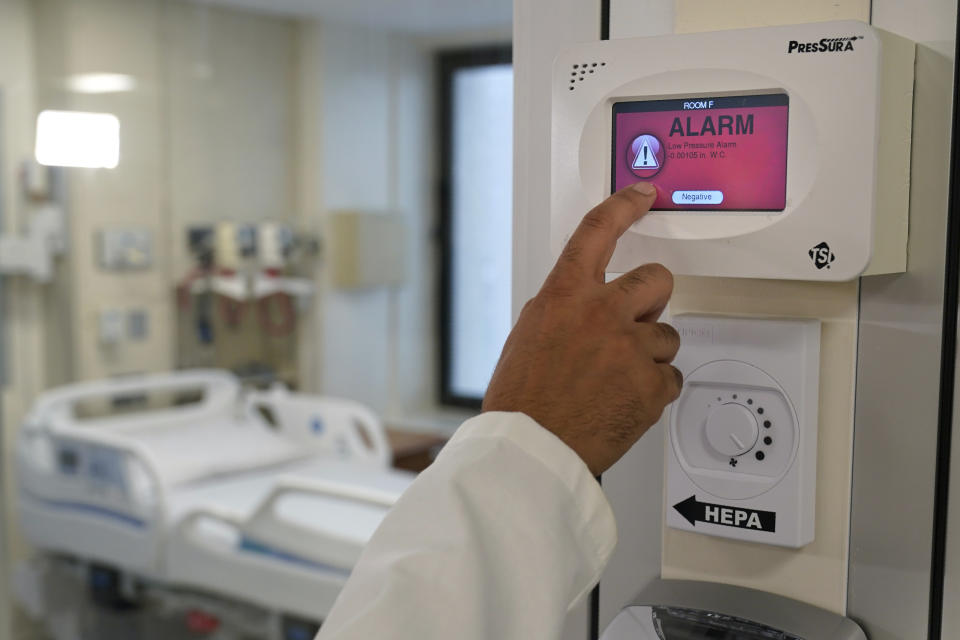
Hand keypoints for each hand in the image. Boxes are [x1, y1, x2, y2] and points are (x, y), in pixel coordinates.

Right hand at [482, 183, 681, 474]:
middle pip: (658, 279)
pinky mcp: (651, 384)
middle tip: (640, 318)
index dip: (625, 205)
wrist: (531, 448)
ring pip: (668, 335)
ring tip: (616, 380)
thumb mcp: (530, 335)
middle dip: (654, 298)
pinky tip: (624, 400)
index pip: (599, 230)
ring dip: (649, 354)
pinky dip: (653, 390)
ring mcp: (630, 347)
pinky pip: (670, 377)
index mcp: (565, 295)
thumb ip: (565, 309)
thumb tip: (588, 303)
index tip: (642, 194)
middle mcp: (602, 312)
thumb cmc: (523, 400)